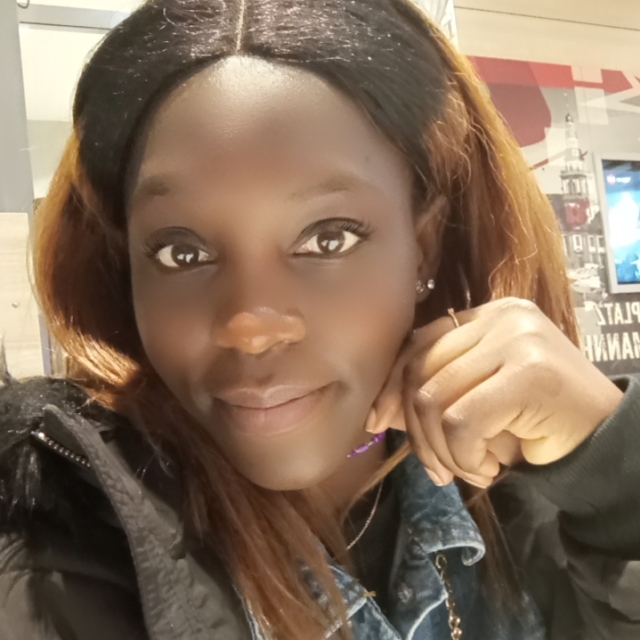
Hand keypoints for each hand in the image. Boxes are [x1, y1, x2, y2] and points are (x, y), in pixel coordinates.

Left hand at [368, 298, 623, 487]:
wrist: (607, 441)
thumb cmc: (539, 421)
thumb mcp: (479, 400)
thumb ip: (434, 394)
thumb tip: (379, 410)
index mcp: (487, 316)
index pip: (420, 344)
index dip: (392, 385)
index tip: (378, 421)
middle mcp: (501, 317)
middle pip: (421, 372)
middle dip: (417, 432)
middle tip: (435, 468)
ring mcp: (517, 339)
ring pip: (435, 399)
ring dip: (444, 451)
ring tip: (468, 470)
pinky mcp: (528, 371)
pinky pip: (462, 422)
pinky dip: (464, 457)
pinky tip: (489, 470)